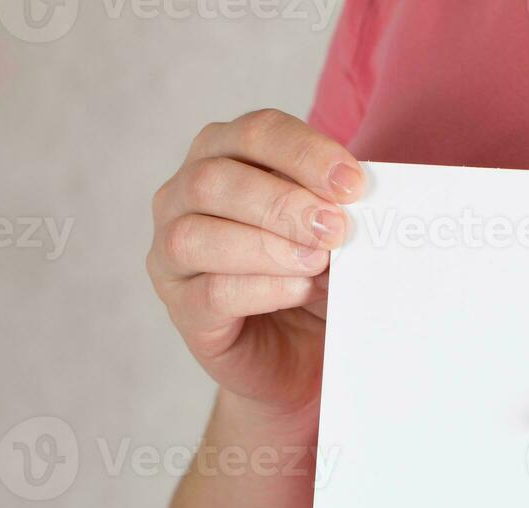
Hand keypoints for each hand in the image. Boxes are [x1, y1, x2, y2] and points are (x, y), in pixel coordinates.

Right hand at [146, 109, 363, 417]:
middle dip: (284, 201)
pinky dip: (261, 288)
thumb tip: (357, 205)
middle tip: (336, 227)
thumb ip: (332, 210)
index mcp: (222, 156)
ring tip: (319, 261)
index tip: (352, 183)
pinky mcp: (182, 308)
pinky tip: (299, 290)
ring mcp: (171, 254)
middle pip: (216, 178)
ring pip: (199, 234)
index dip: (304, 152)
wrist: (296, 354)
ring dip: (267, 245)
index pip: (255, 132)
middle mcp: (183, 197)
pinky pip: (212, 292)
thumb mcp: (329, 235)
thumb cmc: (309, 279)